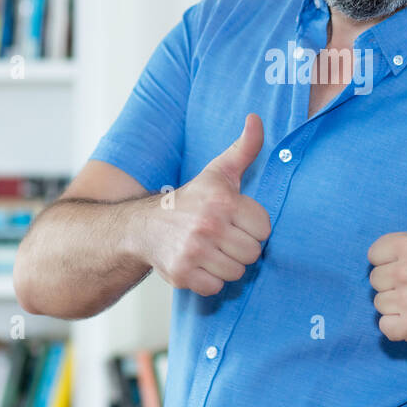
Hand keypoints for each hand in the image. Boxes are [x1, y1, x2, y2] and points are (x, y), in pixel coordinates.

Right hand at [142, 113, 271, 296]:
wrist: (142, 227)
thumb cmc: (190, 199)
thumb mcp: (219, 171)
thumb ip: (245, 148)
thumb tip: (256, 118)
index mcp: (222, 200)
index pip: (264, 229)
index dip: (252, 227)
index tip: (235, 220)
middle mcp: (208, 225)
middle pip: (252, 253)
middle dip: (240, 248)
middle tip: (222, 237)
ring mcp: (193, 251)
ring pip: (236, 272)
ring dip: (226, 265)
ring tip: (211, 250)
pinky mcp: (182, 274)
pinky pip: (215, 287)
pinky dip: (209, 280)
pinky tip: (198, 264)